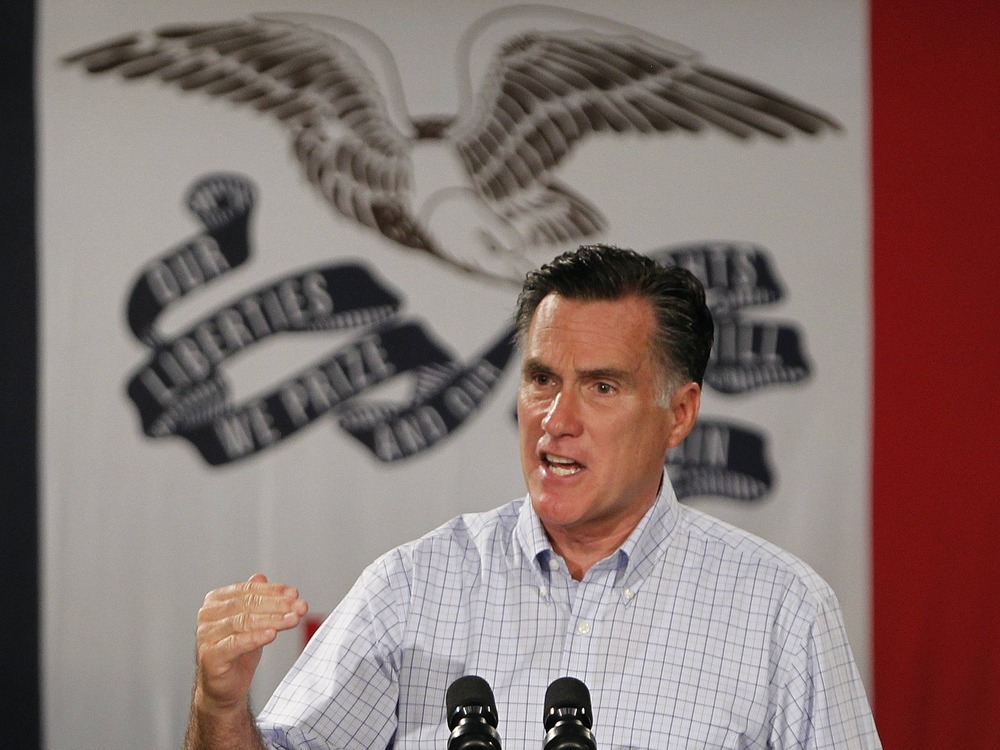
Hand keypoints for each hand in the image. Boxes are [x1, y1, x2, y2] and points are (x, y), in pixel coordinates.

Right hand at [193, 574, 308, 714]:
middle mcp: (208, 615)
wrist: (225, 687)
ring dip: (274, 619)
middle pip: (248, 604)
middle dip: (278, 604)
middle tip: (301, 607)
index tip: (295, 593)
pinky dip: (256, 637)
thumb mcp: (253, 621)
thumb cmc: (239, 651)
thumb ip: (256, 599)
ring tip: (294, 619)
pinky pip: (236, 643)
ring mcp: (206, 635)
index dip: (274, 590)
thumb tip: (261, 576)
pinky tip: (272, 634)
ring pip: (245, 621)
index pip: (248, 590)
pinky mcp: (210, 656)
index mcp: (216, 600)